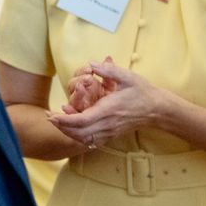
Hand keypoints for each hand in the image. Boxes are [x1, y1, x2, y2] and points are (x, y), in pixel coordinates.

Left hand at [48, 60, 166, 147]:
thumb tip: (91, 64)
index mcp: (109, 110)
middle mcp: (108, 124)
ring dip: (68, 132)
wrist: (156, 109)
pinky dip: (78, 137)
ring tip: (58, 121)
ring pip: (83, 139)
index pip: (81, 120)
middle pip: (78, 132)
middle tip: (49, 117)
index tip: (52, 114)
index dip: (64, 119)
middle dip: (61, 126)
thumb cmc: (141, 91)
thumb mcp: (127, 76)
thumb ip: (108, 69)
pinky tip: (72, 129)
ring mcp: (110, 132)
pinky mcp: (111, 135)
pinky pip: (91, 141)